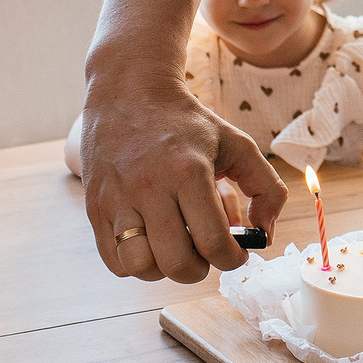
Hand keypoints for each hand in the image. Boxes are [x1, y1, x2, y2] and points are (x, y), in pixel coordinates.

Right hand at [80, 69, 286, 283]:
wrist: (130, 92)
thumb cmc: (188, 124)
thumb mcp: (237, 145)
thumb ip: (267, 189)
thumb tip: (264, 236)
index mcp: (189, 172)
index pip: (213, 242)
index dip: (232, 259)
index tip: (236, 253)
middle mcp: (149, 187)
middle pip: (176, 262)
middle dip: (200, 269)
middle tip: (205, 254)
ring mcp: (117, 198)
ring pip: (140, 266)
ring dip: (164, 269)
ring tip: (175, 248)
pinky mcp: (95, 206)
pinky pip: (114, 260)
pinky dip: (136, 264)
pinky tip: (151, 244)